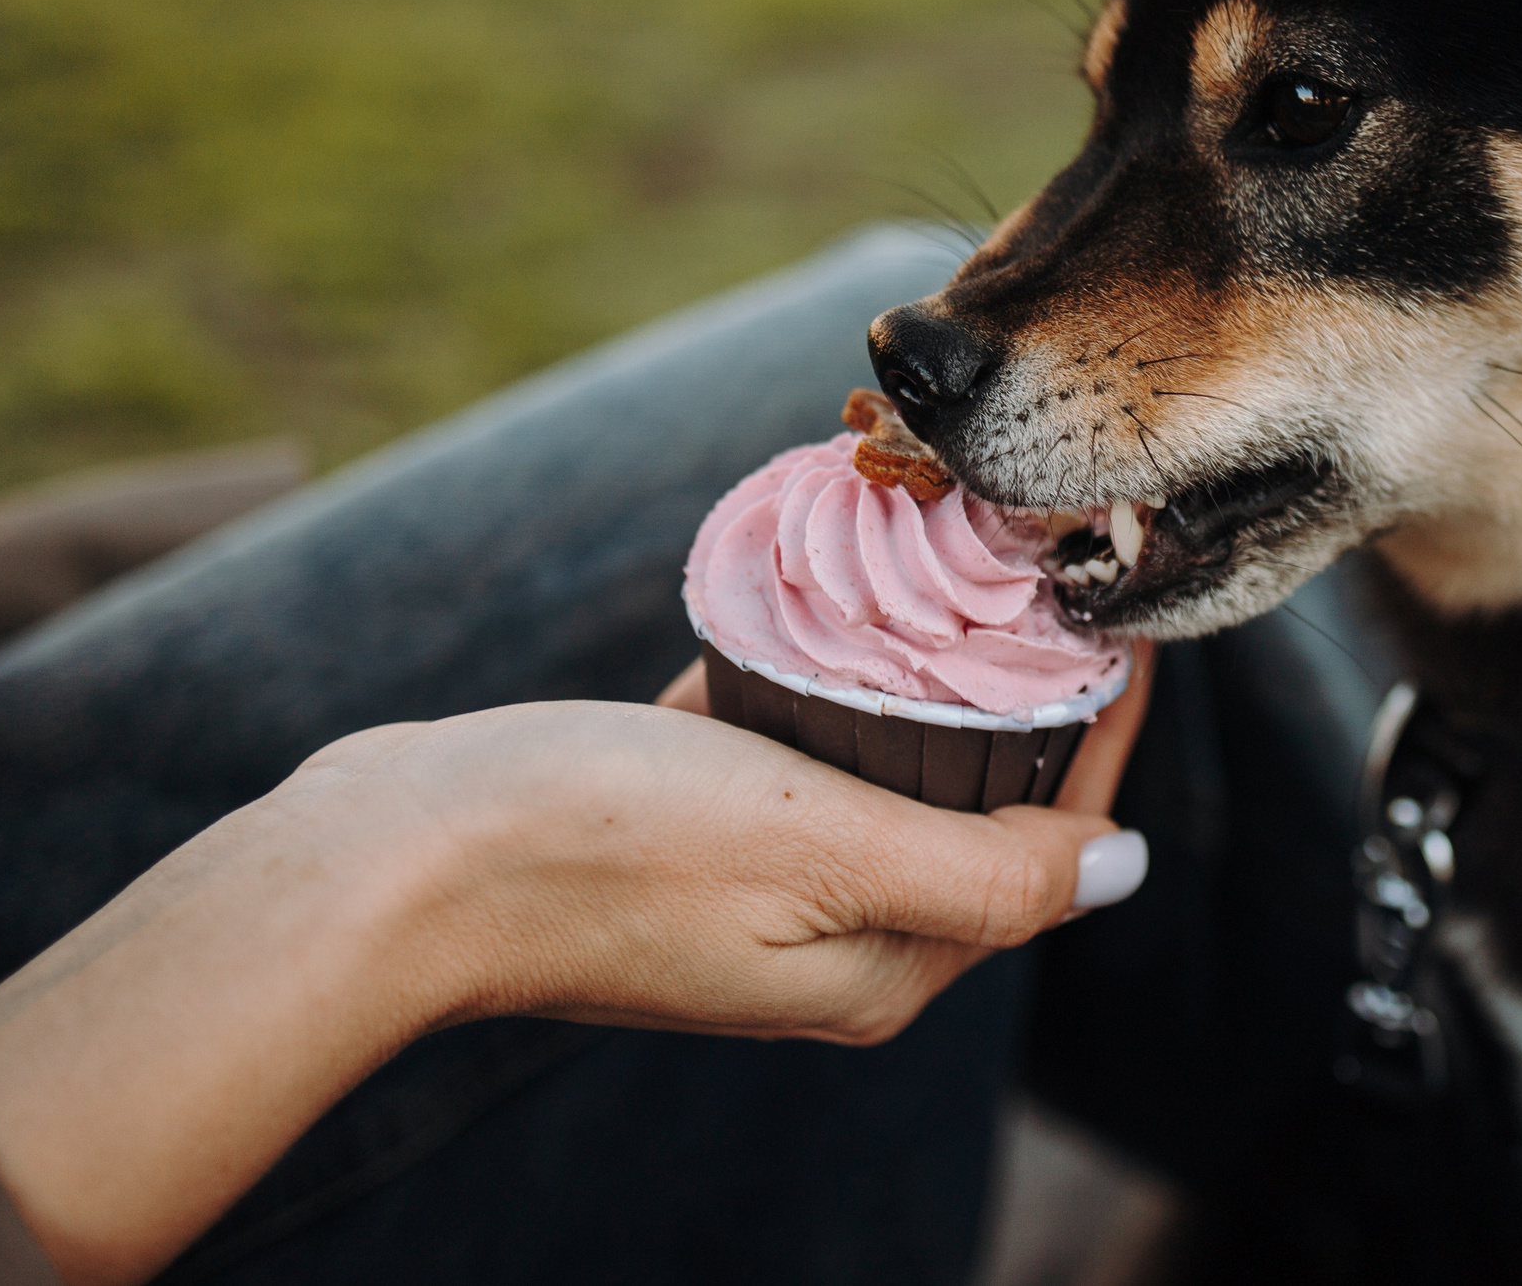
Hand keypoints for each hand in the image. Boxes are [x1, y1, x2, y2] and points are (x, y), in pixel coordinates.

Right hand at [0, 650, 1154, 1285]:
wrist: (394, 860)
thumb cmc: (607, 847)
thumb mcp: (824, 851)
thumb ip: (986, 872)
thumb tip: (1128, 869)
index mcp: (885, 963)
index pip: (1045, 841)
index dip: (1095, 728)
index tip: (1118, 611)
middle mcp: (831, 938)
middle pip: (972, 800)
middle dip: (1014, 690)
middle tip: (1036, 569)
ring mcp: (754, 885)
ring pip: (878, 762)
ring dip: (918, 671)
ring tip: (949, 558)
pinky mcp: (686, 830)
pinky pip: (785, 744)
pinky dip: (814, 675)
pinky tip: (823, 596)